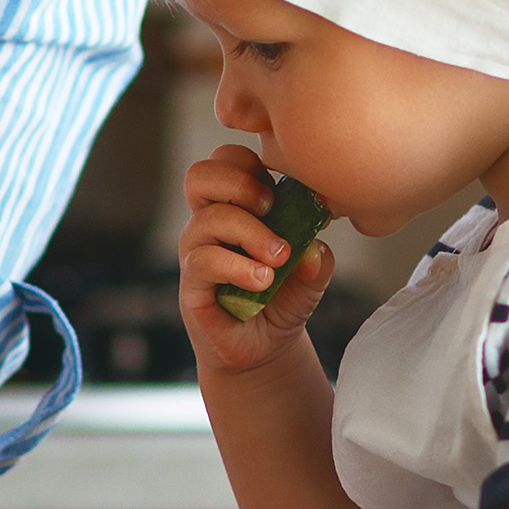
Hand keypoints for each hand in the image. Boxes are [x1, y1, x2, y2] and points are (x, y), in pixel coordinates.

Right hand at [178, 143, 334, 375]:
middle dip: (240, 183)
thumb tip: (313, 247)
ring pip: (209, 218)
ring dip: (251, 233)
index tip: (282, 192)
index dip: (250, 164)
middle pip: (200, 174)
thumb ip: (318, 257)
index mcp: (235, 207)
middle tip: (272, 207)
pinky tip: (262, 281)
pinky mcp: (190, 283)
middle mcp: (209, 223)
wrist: (264, 347)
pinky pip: (205, 260)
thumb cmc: (282, 300)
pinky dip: (239, 267)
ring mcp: (196, 251)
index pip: (226, 160)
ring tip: (278, 258)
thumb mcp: (311, 275)